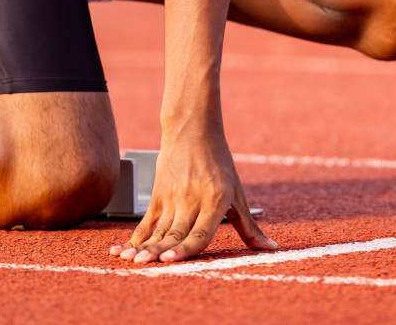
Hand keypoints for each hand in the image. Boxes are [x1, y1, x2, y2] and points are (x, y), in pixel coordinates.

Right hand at [110, 129, 274, 263]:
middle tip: (146, 265)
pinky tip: (123, 250)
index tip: (171, 260)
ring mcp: (172, 198)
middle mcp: (191, 200)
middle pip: (175, 233)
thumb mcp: (238, 194)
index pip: (200, 232)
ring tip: (132, 261)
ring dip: (144, 247)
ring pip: (157, 229)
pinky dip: (134, 238)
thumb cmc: (219, 164)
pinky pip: (145, 222)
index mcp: (214, 201)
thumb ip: (250, 227)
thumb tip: (272, 250)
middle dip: (160, 252)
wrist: (192, 130)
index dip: (185, 248)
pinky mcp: (158, 196)